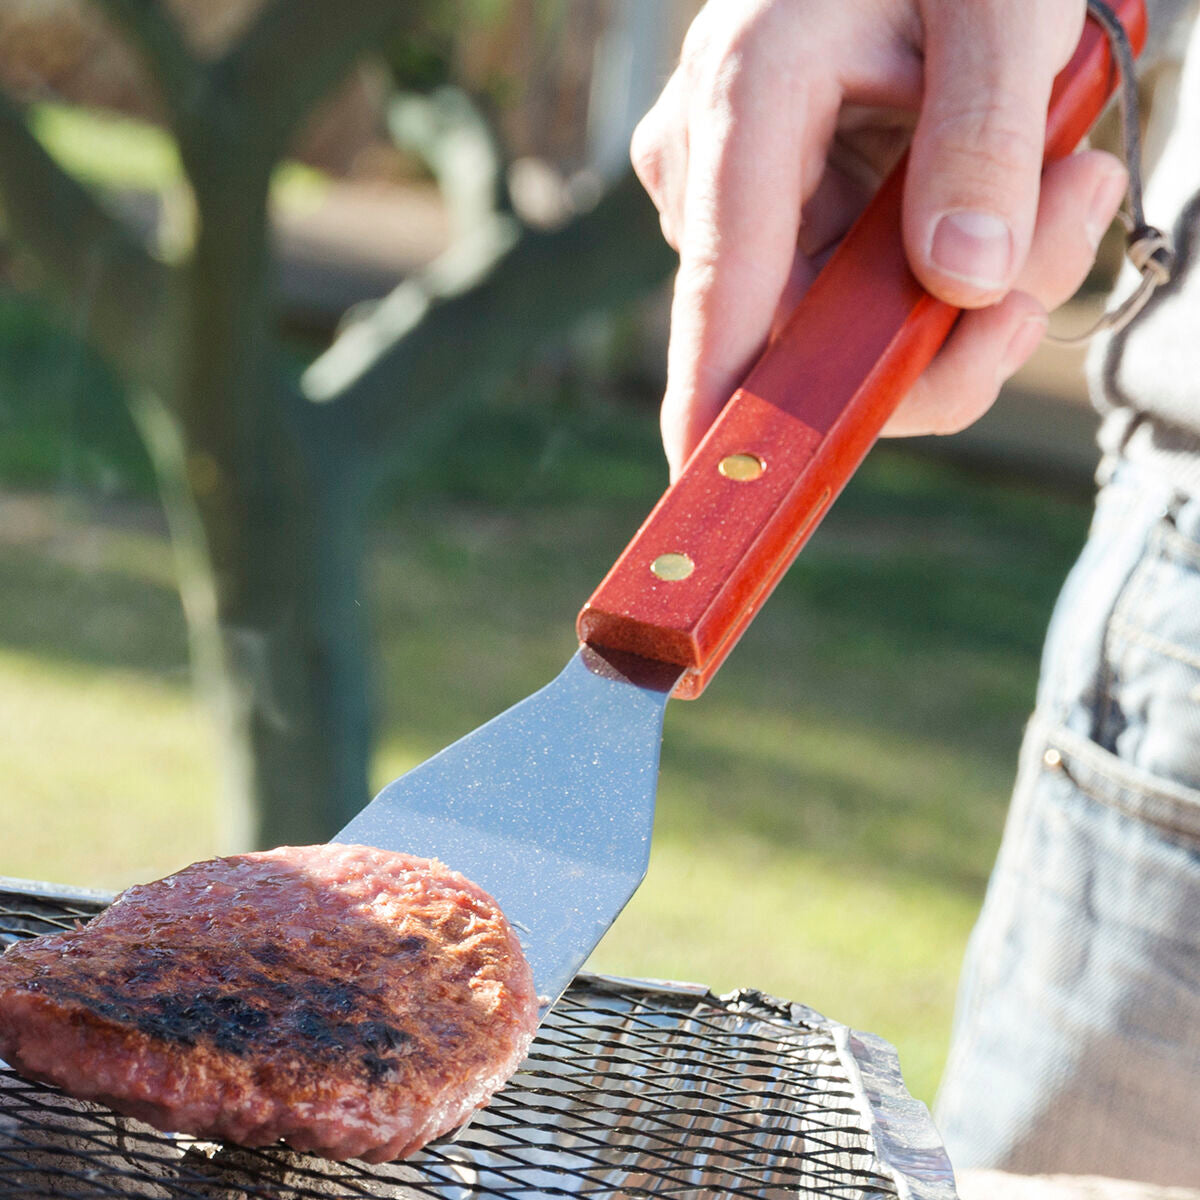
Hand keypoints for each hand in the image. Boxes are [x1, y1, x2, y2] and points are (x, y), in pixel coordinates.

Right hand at [631, 0, 1127, 476]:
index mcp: (747, 96)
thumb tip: (965, 288)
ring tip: (1068, 184)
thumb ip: (986, 139)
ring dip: (970, 301)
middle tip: (1071, 225)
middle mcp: (720, 162)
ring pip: (840, 326)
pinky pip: (855, 297)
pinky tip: (1022, 197)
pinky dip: (947, 277)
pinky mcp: (781, 213)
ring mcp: (744, 195)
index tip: (711, 489)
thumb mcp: (1002, 6)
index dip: (719, 399)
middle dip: (944, 333)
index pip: (725, 285)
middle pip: (803, 333)